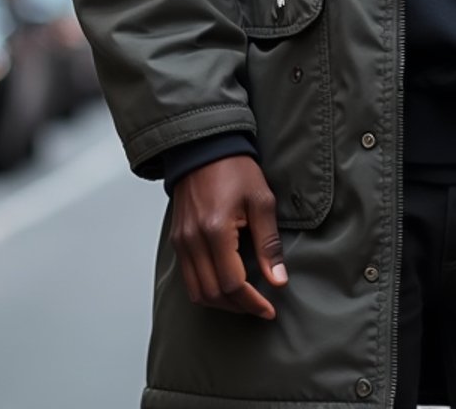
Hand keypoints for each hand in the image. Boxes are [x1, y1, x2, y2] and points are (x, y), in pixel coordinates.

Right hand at [171, 155, 286, 318]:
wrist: (204, 147)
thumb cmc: (235, 168)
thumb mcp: (261, 201)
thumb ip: (269, 244)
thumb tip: (278, 280)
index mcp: (215, 230)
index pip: (232, 283)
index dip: (253, 302)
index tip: (270, 308)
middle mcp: (192, 240)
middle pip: (213, 294)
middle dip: (238, 307)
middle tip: (260, 307)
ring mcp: (181, 242)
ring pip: (197, 292)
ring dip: (221, 303)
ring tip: (244, 301)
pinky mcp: (177, 240)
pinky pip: (188, 278)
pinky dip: (207, 289)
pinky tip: (225, 286)